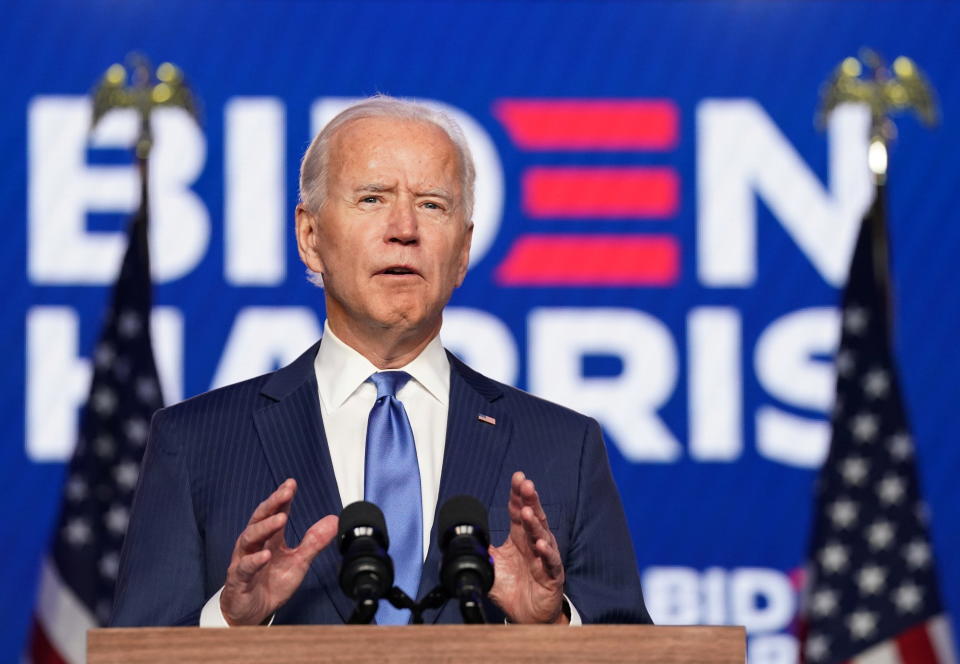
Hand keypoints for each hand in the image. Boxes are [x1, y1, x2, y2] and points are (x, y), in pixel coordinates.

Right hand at [220, 478, 337, 625]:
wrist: (251, 612)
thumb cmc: (271, 584)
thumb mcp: (298, 562)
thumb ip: (314, 542)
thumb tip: (334, 521)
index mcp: (269, 538)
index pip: (274, 512)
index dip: (282, 498)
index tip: (291, 483)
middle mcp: (254, 544)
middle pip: (260, 518)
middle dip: (273, 503)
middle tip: (286, 491)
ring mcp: (244, 560)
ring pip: (249, 538)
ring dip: (265, 527)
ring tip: (280, 518)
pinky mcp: (238, 579)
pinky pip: (244, 567)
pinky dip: (254, 560)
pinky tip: (265, 555)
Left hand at [488, 472, 567, 623]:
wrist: (526, 617)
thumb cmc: (513, 588)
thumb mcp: (492, 565)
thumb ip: (482, 548)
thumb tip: (466, 536)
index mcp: (519, 537)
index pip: (519, 510)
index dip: (518, 494)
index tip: (517, 477)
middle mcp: (533, 543)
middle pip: (533, 516)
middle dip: (530, 499)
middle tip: (526, 484)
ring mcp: (544, 557)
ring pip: (542, 536)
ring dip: (534, 524)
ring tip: (527, 512)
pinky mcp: (552, 575)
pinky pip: (550, 562)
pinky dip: (546, 553)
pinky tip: (540, 545)